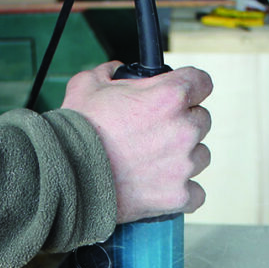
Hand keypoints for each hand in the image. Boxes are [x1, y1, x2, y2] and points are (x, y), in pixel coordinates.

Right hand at [62, 62, 211, 222]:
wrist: (66, 177)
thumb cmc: (76, 132)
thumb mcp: (87, 85)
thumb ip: (110, 72)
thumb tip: (116, 71)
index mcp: (169, 97)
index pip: (202, 83)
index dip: (190, 87)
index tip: (182, 95)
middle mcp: (183, 130)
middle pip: (201, 120)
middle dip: (182, 124)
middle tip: (154, 133)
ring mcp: (182, 166)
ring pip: (200, 156)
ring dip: (183, 157)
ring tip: (153, 161)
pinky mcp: (177, 196)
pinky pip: (196, 193)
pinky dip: (181, 191)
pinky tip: (160, 186)